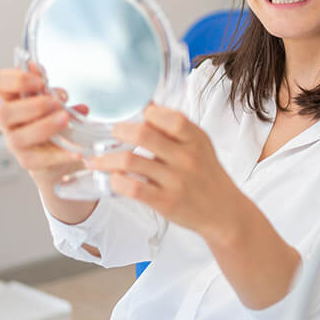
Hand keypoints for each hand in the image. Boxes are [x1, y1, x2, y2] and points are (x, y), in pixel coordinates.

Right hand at [0, 64, 87, 179]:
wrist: (62, 150)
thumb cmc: (54, 119)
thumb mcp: (56, 102)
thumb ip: (54, 93)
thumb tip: (56, 89)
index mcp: (12, 99)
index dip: (13, 79)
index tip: (40, 80)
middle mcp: (9, 122)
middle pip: (3, 113)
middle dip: (31, 105)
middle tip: (57, 103)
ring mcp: (15, 143)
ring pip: (17, 138)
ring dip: (43, 126)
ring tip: (65, 119)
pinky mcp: (28, 161)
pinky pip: (39, 160)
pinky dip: (59, 155)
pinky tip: (76, 151)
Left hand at [89, 104, 244, 247]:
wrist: (223, 212)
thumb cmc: (207, 175)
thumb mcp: (200, 145)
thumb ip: (176, 127)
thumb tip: (148, 106)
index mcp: (195, 139)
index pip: (169, 117)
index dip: (149, 113)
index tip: (137, 116)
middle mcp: (186, 158)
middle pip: (144, 135)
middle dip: (119, 131)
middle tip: (111, 133)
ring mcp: (175, 181)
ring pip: (131, 162)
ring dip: (107, 159)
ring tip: (96, 159)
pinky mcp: (165, 202)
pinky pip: (133, 188)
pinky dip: (116, 181)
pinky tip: (112, 179)